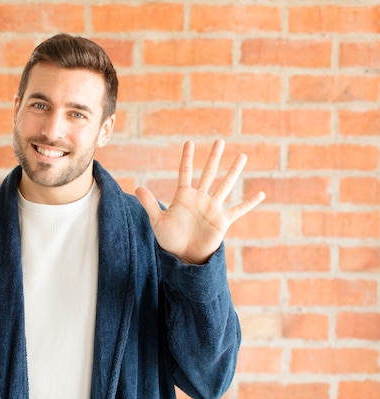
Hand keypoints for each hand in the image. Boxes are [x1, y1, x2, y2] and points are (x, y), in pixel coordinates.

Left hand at [135, 140, 264, 263]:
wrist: (184, 256)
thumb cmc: (169, 239)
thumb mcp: (158, 221)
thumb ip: (149, 204)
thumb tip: (137, 188)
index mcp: (184, 196)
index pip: (185, 172)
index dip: (187, 158)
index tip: (189, 142)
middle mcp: (200, 198)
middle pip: (208, 173)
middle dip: (213, 157)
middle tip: (219, 141)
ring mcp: (212, 208)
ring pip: (225, 185)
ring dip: (233, 171)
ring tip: (242, 156)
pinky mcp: (222, 220)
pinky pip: (239, 209)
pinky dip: (250, 203)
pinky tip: (261, 194)